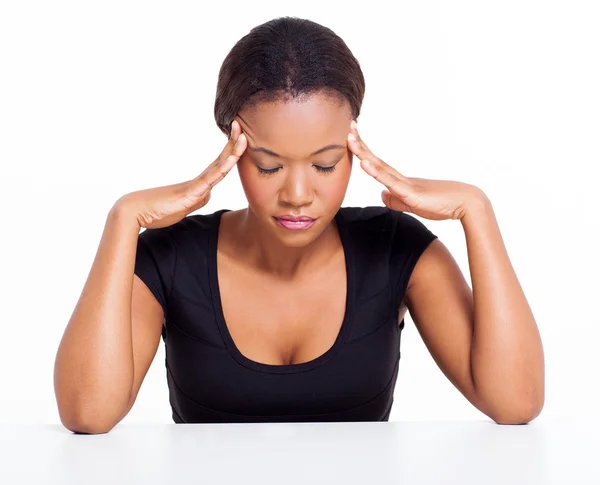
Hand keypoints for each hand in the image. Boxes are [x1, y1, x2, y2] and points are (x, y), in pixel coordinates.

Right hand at [116, 120, 246, 228]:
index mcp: (199, 184)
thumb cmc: (160, 209)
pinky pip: (209, 180)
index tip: (240, 137)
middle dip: (233, 144)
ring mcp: (195, 185)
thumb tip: (207, 193)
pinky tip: (232, 160)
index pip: (220, 165)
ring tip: (243, 137)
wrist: (138, 211)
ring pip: (219, 167)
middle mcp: (198, 180)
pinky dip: (221, 169)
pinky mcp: (190, 192)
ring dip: (232, 152)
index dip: (231, 151)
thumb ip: (198, 198)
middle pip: (221, 160)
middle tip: (241, 125)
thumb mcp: (186, 206)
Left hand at [347, 121, 483, 220]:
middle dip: (360, 144)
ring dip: (364, 152)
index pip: (377, 164)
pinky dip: (376, 172)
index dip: (364, 151)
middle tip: (348, 126)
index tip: (352, 137)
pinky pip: (390, 181)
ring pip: (380, 166)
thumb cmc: (441, 204)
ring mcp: (405, 183)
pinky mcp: (411, 193)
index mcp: (400, 181)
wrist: (465, 203)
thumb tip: (381, 195)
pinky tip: (365, 163)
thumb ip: (396, 201)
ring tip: (350, 138)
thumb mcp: (412, 205)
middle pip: (375, 159)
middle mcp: (401, 178)